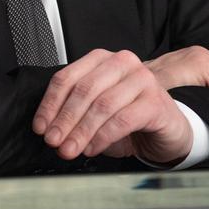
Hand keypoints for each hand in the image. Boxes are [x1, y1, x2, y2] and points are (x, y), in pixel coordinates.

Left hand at [32, 48, 193, 164]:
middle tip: (54, 141)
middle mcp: (122, 62)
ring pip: (102, 104)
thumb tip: (49, 128)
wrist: (167, 129)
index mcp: (102, 59)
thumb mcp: (97, 111)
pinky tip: (92, 148)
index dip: (50, 103)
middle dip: (64, 119)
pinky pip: (122, 119)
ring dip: (81, 131)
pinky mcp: (154, 101)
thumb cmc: (129, 117)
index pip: (67, 77)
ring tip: (70, 149)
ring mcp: (141, 79)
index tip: (40, 126)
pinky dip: (102, 136)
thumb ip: (75, 113)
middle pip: (84, 89)